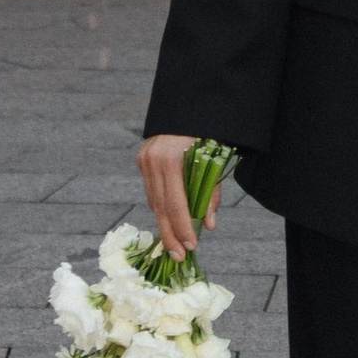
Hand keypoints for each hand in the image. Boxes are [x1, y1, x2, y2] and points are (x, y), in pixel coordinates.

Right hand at [137, 131, 217, 260]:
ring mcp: (144, 158)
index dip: (182, 229)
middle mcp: (153, 159)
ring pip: (153, 200)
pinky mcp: (142, 158)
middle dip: (170, 235)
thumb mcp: (215, 158)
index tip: (191, 248)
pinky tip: (169, 220)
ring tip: (175, 244)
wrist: (190, 100)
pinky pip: (151, 189)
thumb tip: (208, 224)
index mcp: (171, 158)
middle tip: (179, 257)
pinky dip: (161, 205)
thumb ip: (211, 191)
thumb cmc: (208, 129)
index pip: (175, 204)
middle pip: (160, 207)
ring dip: (164, 223)